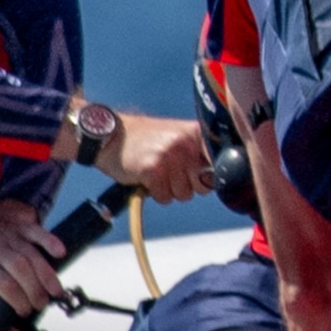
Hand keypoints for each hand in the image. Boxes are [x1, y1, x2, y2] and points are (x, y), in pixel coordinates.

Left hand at [0, 199, 65, 325]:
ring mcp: (8, 238)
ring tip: (55, 292)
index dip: (19, 300)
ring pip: (31, 254)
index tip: (25, 312)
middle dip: (35, 288)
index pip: (4, 284)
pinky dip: (50, 242)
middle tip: (42, 304)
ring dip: (47, 275)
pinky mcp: (22, 229)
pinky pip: (37, 232)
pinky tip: (61, 253)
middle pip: (19, 267)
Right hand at [95, 105, 215, 201]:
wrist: (109, 135)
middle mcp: (185, 144)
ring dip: (170, 189)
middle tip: (170, 173)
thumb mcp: (176, 136)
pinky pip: (164, 197)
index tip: (204, 177)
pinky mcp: (152, 171)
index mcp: (195, 133)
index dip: (213, 175)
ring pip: (183, 194)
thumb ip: (198, 152)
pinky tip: (146, 177)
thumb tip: (218, 179)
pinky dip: (155, 193)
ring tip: (157, 172)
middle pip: (203, 186)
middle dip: (188, 186)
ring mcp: (169, 157)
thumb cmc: (145, 139)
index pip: (221, 162)